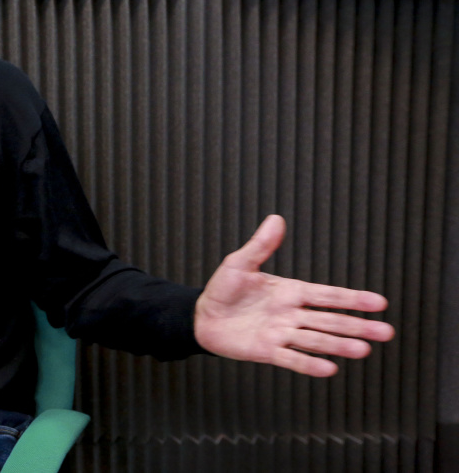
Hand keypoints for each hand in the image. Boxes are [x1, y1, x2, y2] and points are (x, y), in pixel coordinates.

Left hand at [194, 215, 394, 376]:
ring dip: (338, 345)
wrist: (202, 316)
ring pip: (315, 340)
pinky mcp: (267, 351)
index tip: (379, 303)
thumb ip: (261, 245)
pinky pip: (291, 358)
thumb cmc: (223, 289)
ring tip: (363, 350)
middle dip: (357, 325)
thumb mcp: (239, 263)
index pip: (327, 295)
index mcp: (290, 292)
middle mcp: (291, 314)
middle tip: (386, 332)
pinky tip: (329, 369)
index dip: (352, 298)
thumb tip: (276, 219)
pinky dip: (308, 364)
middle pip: (329, 320)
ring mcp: (281, 334)